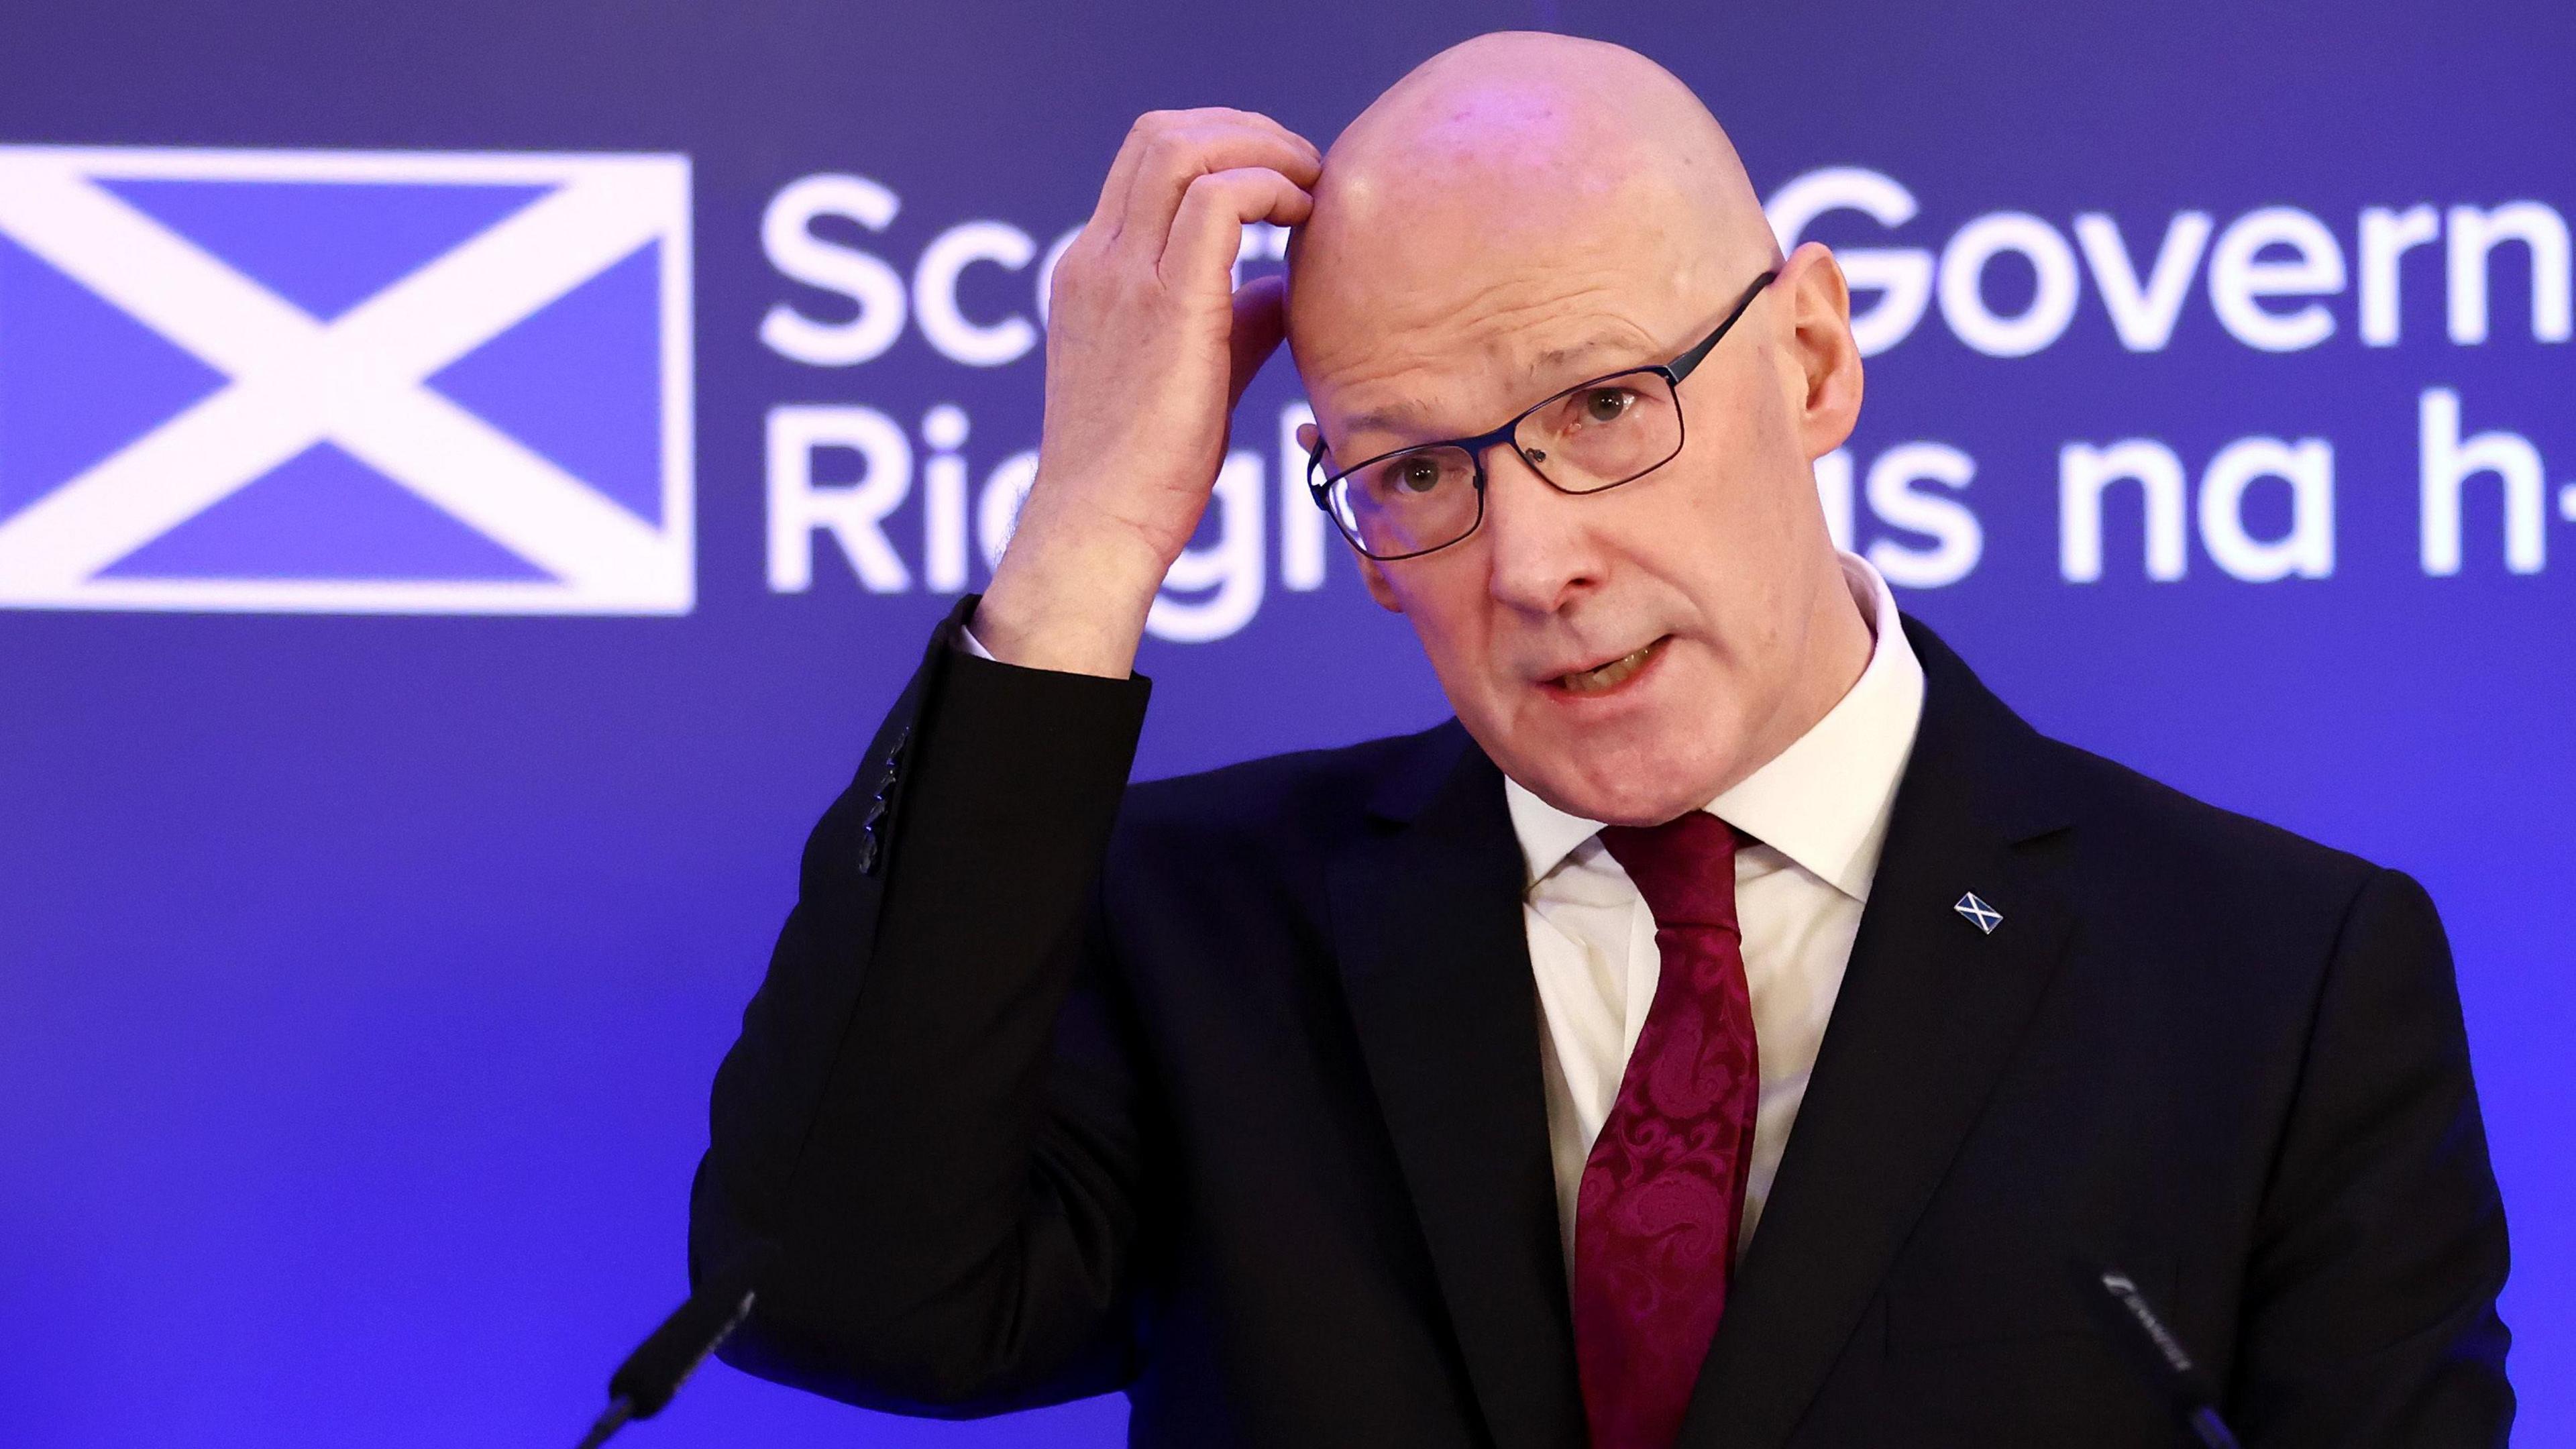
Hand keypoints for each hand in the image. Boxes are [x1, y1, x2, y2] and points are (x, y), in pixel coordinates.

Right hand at [973, 108, 1321, 676]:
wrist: (1101, 525)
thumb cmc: (1149, 468)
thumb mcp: (1192, 372)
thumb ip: (1232, 316)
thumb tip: (1279, 285)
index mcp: (1093, 270)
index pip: (1147, 160)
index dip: (1223, 146)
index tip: (1280, 180)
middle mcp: (1098, 259)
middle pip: (1161, 133)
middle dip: (1247, 131)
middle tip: (1306, 170)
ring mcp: (1122, 276)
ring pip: (1184, 147)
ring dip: (1262, 149)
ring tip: (1311, 187)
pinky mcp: (1164, 305)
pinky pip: (1219, 200)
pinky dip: (1269, 188)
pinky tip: (1303, 221)